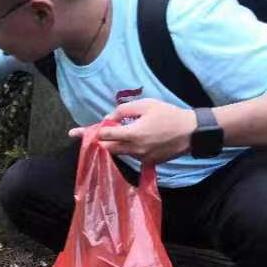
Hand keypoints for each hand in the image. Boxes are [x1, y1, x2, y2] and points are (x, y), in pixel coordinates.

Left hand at [68, 98, 197, 162]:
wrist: (192, 133)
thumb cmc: (169, 114)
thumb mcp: (146, 105)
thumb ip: (123, 110)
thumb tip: (108, 118)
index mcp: (132, 133)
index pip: (104, 135)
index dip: (91, 132)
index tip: (75, 133)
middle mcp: (134, 149)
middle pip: (107, 148)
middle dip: (95, 142)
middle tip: (78, 135)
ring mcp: (142, 158)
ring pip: (118, 153)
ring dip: (110, 145)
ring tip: (102, 136)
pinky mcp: (149, 162)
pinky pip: (131, 156)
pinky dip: (125, 149)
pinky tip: (124, 141)